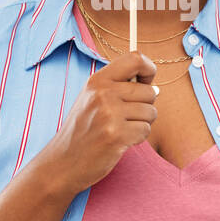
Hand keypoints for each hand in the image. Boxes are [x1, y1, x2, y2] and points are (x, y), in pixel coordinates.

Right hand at [41, 50, 157, 196]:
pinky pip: (146, 130)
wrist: (64, 161)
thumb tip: (155, 88)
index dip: (148, 70)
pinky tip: (121, 141)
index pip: (136, 59)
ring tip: (122, 129)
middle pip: (149, 91)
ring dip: (142, 124)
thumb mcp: (93, 98)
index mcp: (98, 80)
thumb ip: (119, 87)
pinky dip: (138, 138)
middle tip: (127, 117)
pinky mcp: (116, 135)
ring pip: (151, 112)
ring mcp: (109, 114)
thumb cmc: (83, 130)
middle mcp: (103, 93)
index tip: (146, 82)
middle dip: (146, 106)